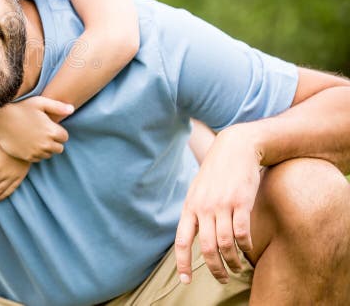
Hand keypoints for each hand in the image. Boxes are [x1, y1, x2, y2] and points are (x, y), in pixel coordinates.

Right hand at [0, 97, 71, 161]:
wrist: (0, 120)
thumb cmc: (20, 108)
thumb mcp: (40, 102)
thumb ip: (58, 106)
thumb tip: (72, 109)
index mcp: (52, 131)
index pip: (65, 137)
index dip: (58, 132)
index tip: (50, 127)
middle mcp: (46, 144)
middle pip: (59, 148)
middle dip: (54, 142)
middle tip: (44, 133)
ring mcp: (36, 152)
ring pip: (48, 154)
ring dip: (46, 148)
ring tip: (36, 138)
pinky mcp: (27, 157)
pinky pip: (38, 159)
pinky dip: (36, 153)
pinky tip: (29, 144)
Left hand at [175, 125, 260, 284]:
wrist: (235, 148)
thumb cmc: (216, 172)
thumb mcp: (198, 190)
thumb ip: (194, 211)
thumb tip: (191, 233)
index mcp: (190, 207)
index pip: (181, 241)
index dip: (182, 263)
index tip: (186, 280)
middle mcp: (203, 208)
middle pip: (206, 248)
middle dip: (214, 269)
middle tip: (222, 279)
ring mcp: (222, 205)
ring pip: (225, 244)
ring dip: (232, 261)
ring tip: (237, 268)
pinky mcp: (241, 202)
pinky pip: (242, 233)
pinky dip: (245, 246)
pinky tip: (247, 249)